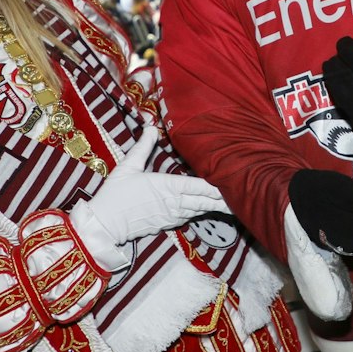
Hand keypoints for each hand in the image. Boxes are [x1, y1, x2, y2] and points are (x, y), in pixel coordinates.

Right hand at [70, 128, 229, 260]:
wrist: (104, 225)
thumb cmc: (114, 194)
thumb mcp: (127, 166)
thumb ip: (143, 146)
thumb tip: (150, 126)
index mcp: (167, 187)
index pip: (199, 185)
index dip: (218, 185)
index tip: (235, 181)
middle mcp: (174, 203)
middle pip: (206, 200)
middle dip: (226, 198)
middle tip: (247, 195)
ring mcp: (172, 216)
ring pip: (201, 210)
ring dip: (217, 206)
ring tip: (236, 202)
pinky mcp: (168, 224)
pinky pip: (190, 217)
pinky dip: (203, 212)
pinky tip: (212, 209)